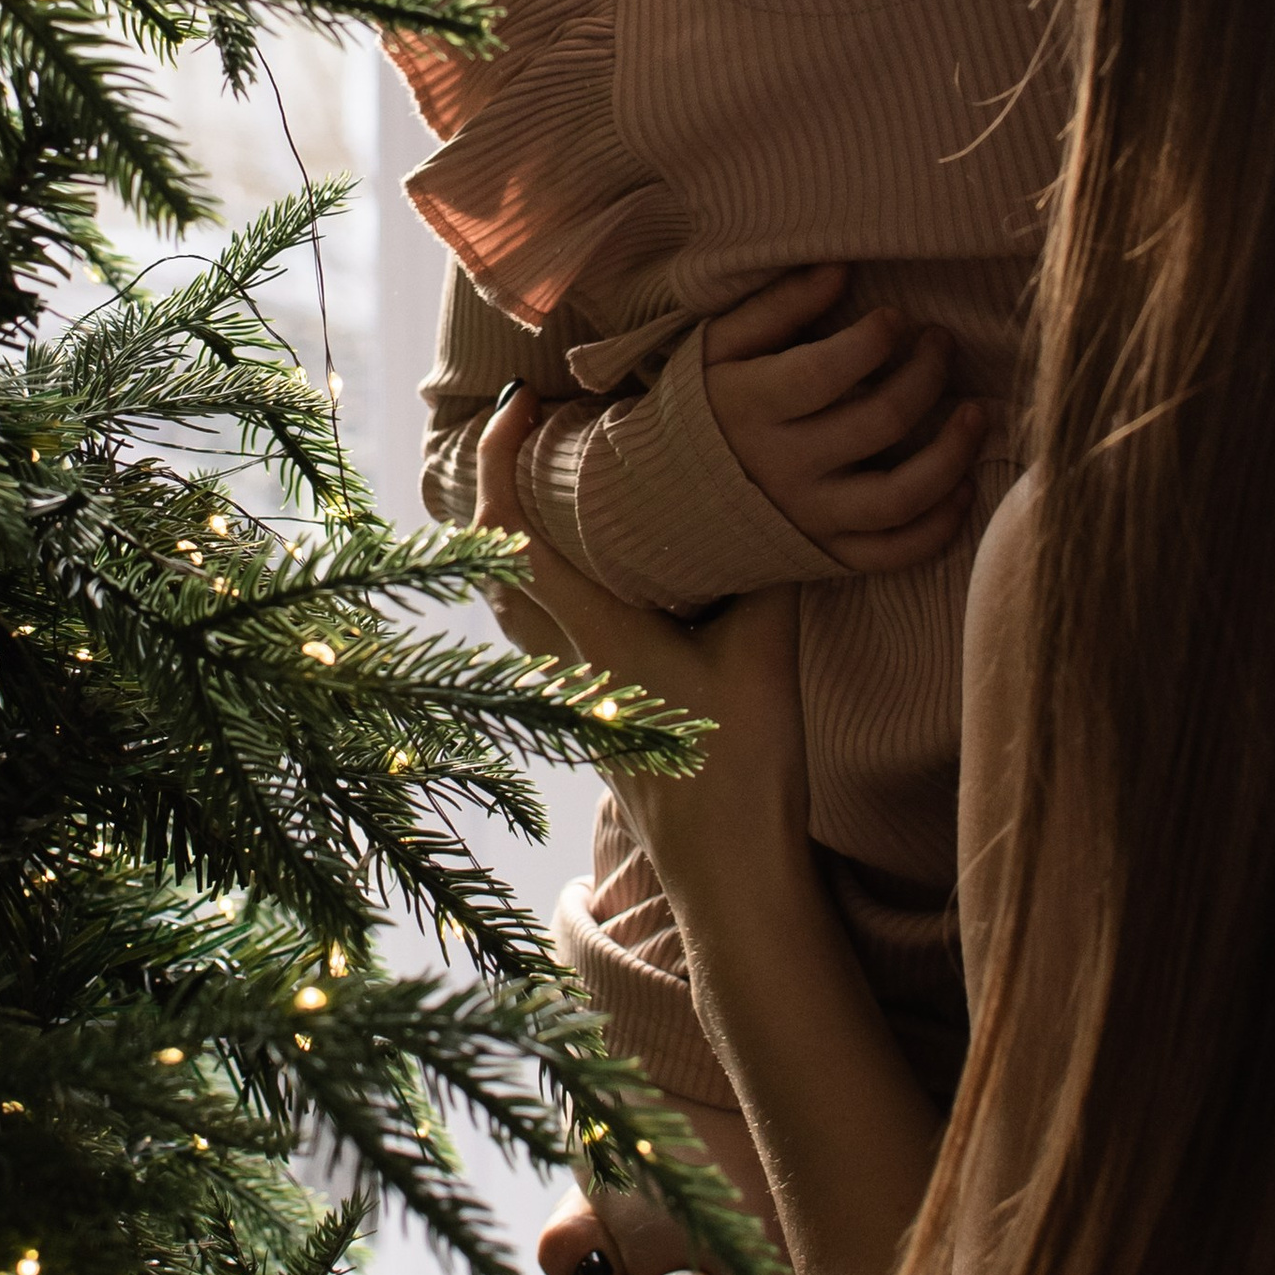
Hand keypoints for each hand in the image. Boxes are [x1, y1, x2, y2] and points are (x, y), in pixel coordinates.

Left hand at [477, 390, 809, 892]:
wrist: (729, 873)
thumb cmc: (743, 768)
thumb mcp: (764, 654)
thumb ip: (763, 571)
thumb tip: (780, 492)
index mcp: (595, 633)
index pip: (516, 529)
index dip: (502, 456)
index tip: (520, 400)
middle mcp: (564, 659)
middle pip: (494, 557)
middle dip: (497, 482)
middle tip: (531, 424)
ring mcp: (570, 692)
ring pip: (511, 596)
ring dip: (516, 534)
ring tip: (553, 482)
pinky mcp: (588, 714)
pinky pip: (539, 628)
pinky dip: (543, 579)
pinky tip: (588, 568)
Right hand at [703, 263, 986, 572]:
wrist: (673, 498)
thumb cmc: (713, 405)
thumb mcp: (722, 346)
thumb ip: (778, 305)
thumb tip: (840, 268)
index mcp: (753, 408)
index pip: (824, 373)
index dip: (872, 340)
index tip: (894, 317)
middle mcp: (785, 467)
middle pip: (879, 422)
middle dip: (926, 374)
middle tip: (940, 342)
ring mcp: (812, 516)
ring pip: (900, 496)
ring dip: (953, 452)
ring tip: (975, 411)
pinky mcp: (832, 554)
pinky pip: (898, 552)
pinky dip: (941, 525)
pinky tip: (964, 485)